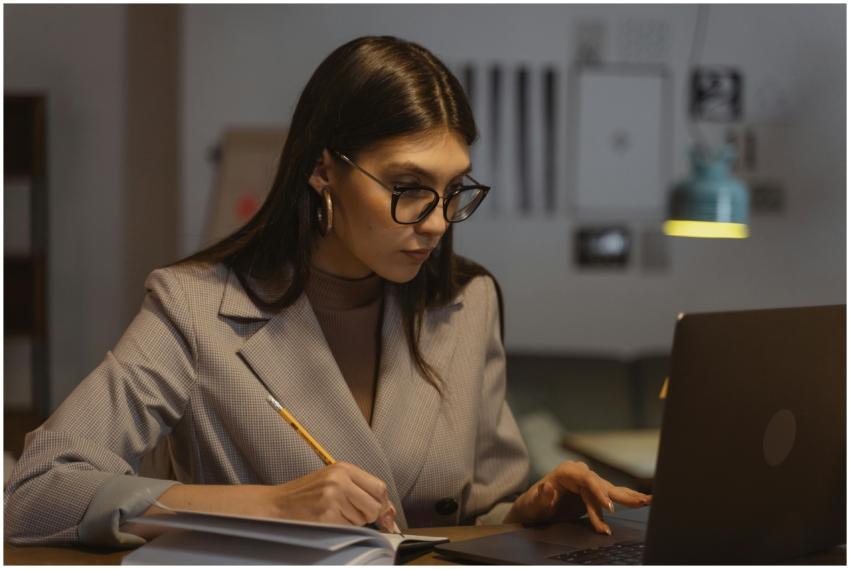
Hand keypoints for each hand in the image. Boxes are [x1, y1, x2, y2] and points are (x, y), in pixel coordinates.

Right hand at [265, 462, 396, 530]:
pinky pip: (348, 528)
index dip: (383, 503)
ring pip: (362, 519)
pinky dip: (342, 528)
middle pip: (374, 505)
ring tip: (334, 513)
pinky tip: (327, 520)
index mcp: (343, 468)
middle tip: (353, 514)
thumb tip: (388, 511)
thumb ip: (360, 489)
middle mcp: (339, 480)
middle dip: (369, 516)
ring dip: (353, 522)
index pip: (379, 487)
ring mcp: (333, 498)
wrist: (277, 504)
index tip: (383, 514)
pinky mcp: (326, 516)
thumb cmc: (306, 494)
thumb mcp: (333, 480)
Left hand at [504, 460, 650, 534]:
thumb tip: (549, 488)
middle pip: (602, 484)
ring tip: (647, 501)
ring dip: (628, 498)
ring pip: (609, 490)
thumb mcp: (533, 504)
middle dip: (621, 495)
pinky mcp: (592, 492)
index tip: (609, 507)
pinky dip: (625, 500)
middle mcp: (578, 473)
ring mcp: (586, 482)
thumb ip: (541, 497)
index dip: (599, 493)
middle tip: (640, 502)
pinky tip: (641, 501)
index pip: (586, 480)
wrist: (532, 509)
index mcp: (566, 472)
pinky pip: (610, 496)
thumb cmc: (532, 505)